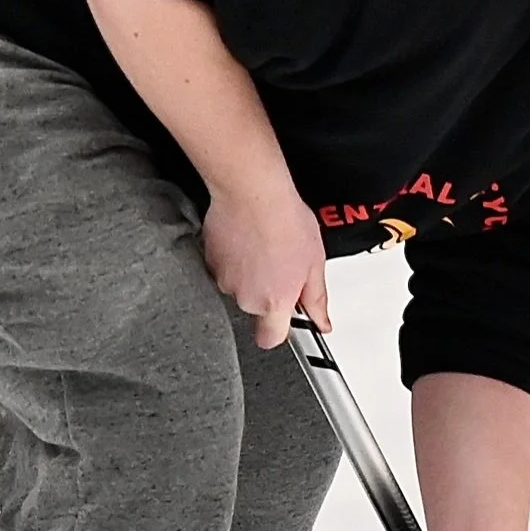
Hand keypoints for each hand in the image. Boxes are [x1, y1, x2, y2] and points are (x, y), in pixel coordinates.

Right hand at [201, 171, 328, 346]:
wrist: (252, 191)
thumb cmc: (285, 221)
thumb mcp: (315, 262)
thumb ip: (316, 299)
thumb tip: (321, 321)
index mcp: (274, 302)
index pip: (270, 339)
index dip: (279, 330)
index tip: (288, 319)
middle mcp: (245, 297)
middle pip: (256, 307)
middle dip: (267, 291)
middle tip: (281, 263)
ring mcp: (223, 280)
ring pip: (239, 286)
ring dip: (250, 273)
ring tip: (264, 246)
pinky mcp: (208, 260)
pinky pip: (224, 267)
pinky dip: (234, 258)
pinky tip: (247, 239)